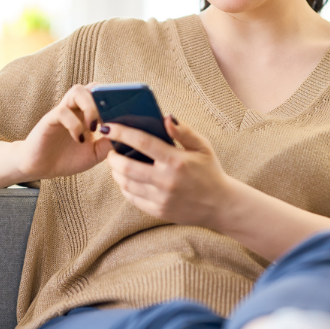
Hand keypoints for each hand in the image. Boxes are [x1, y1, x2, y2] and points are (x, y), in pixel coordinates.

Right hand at [14, 83, 113, 181]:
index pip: (103, 94)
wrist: (40, 168)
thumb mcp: (94, 154)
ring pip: (77, 91)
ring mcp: (63, 112)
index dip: (116, 100)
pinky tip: (79, 140)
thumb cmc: (67, 158)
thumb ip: (108, 144)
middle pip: (92, 86)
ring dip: (90, 107)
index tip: (123, 117)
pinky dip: (75, 125)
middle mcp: (76, 109)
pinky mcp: (49, 120)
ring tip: (94, 128)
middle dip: (104, 99)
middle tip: (108, 121)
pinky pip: (63, 112)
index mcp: (88, 114)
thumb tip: (126, 136)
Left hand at [103, 115, 233, 227]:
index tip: (109, 127)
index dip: (121, 132)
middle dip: (113, 157)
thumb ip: (183, 131)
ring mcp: (161, 198)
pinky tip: (126, 180)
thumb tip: (165, 117)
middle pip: (126, 167)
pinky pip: (132, 198)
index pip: (142, 142)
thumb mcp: (202, 147)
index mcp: (176, 161)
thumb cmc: (210, 171)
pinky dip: (124, 187)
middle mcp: (166, 180)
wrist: (220, 205)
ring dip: (116, 172)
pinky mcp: (158, 211)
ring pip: (126, 184)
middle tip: (112, 150)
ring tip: (117, 164)